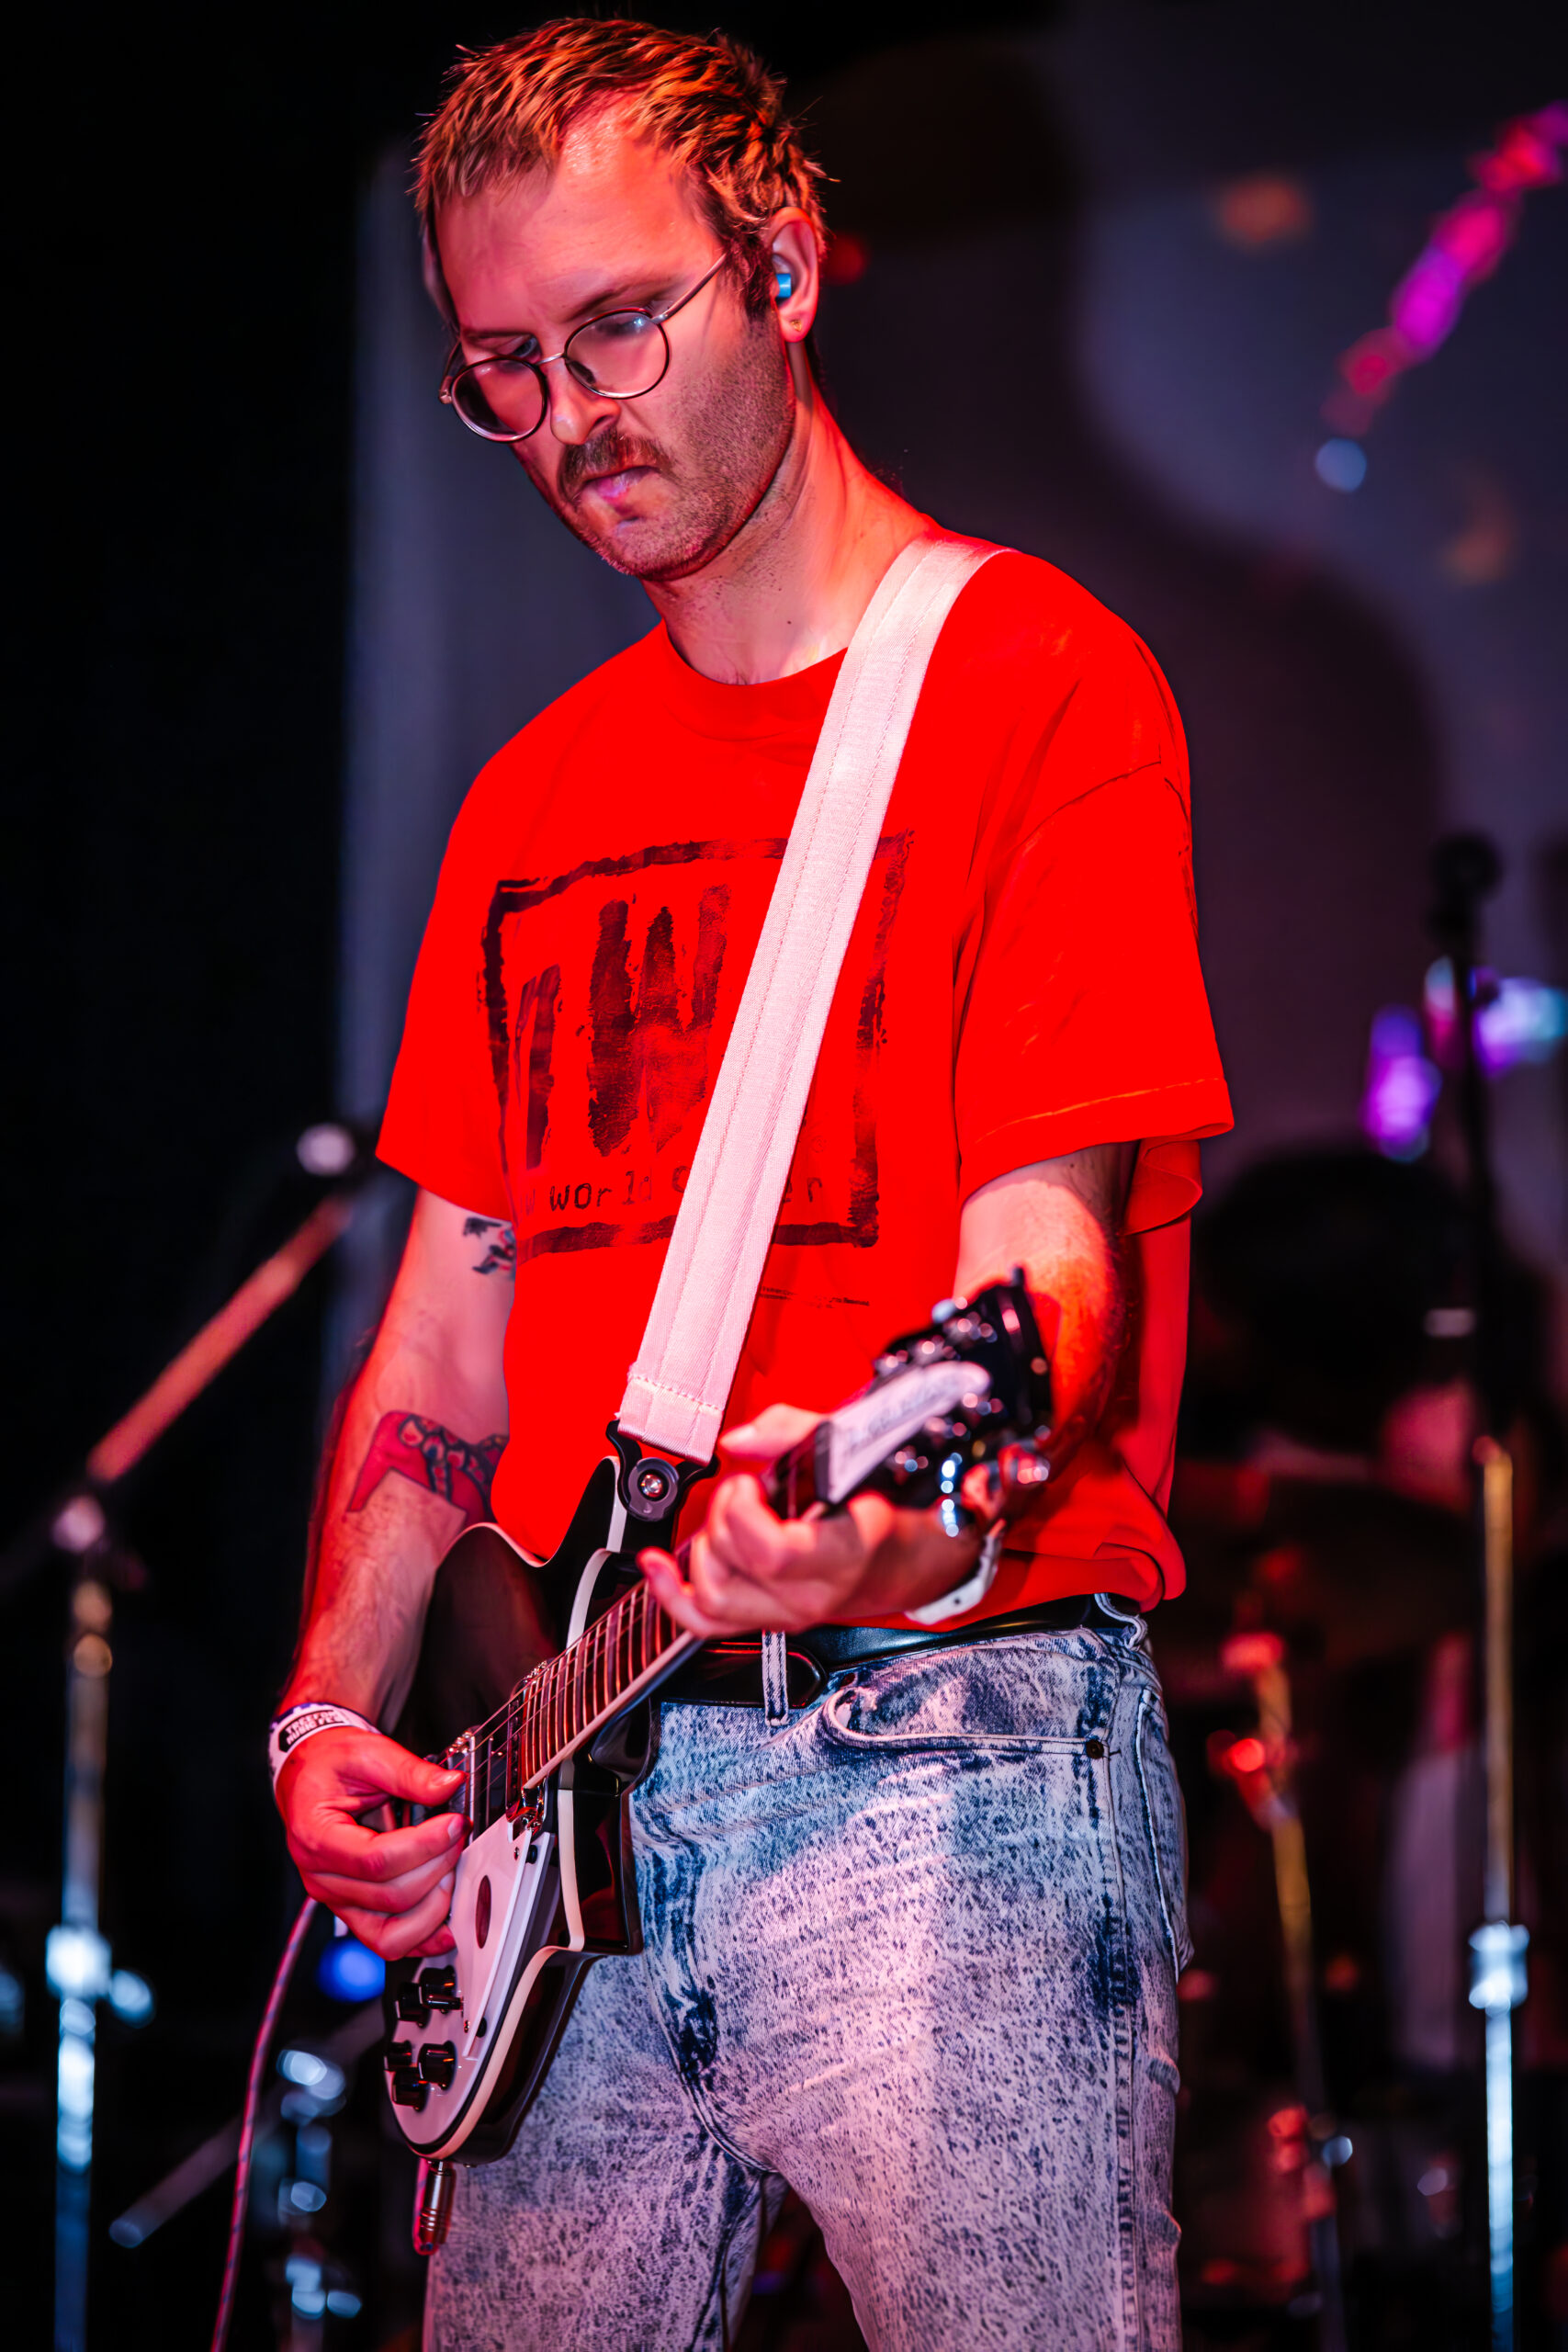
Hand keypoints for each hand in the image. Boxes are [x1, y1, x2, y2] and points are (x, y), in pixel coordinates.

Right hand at [276, 1726, 465, 1960]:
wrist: (308, 1777)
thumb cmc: (329, 1766)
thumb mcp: (366, 1752)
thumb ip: (408, 1771)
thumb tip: (449, 1785)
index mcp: (316, 1836)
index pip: (375, 1860)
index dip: (424, 1846)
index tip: (455, 1823)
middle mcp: (322, 1877)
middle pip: (390, 1896)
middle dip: (437, 1867)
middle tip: (458, 1835)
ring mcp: (337, 1898)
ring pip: (390, 1932)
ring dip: (433, 1907)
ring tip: (451, 1869)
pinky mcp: (352, 1909)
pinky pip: (386, 1940)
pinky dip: (420, 1938)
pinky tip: (445, 1924)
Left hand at [639, 1404, 993, 1637]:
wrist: (912, 1556)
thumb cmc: (886, 1503)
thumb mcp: (851, 1450)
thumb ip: (793, 1432)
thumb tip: (742, 1438)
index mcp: (844, 1550)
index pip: (772, 1553)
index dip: (743, 1511)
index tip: (751, 1481)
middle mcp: (816, 1592)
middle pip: (733, 1566)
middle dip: (724, 1513)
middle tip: (748, 1488)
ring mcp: (791, 1613)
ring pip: (714, 1595)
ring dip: (707, 1547)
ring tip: (733, 1518)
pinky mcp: (770, 1621)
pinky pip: (706, 1625)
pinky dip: (671, 1596)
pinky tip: (657, 1567)